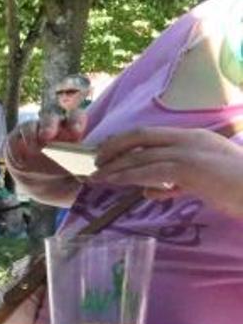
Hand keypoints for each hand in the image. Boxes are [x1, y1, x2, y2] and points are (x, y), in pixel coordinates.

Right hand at [5, 110, 85, 173]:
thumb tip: (89, 176)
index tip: (76, 132)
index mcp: (70, 131)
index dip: (76, 121)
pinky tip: (20, 160)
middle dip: (49, 125)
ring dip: (30, 134)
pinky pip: (13, 140)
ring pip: (30, 126)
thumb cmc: (65, 175)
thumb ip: (84, 172)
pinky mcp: (15, 142)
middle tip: (47, 136)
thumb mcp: (78, 175)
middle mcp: (51, 128)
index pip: (75, 117)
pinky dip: (15, 148)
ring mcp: (31, 133)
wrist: (43, 185)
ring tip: (33, 147)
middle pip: (50, 118)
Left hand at [92, 127, 242, 218]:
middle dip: (113, 148)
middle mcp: (190, 139)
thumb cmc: (238, 189)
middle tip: (95, 162)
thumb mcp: (204, 182)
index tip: (106, 152)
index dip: (125, 141)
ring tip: (95, 177)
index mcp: (195, 137)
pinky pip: (149, 170)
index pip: (151, 133)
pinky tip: (113, 183)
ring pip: (141, 155)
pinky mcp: (189, 168)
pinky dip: (127, 176)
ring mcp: (189, 152)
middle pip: (140, 137)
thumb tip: (150, 190)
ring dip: (114, 166)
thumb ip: (177, 184)